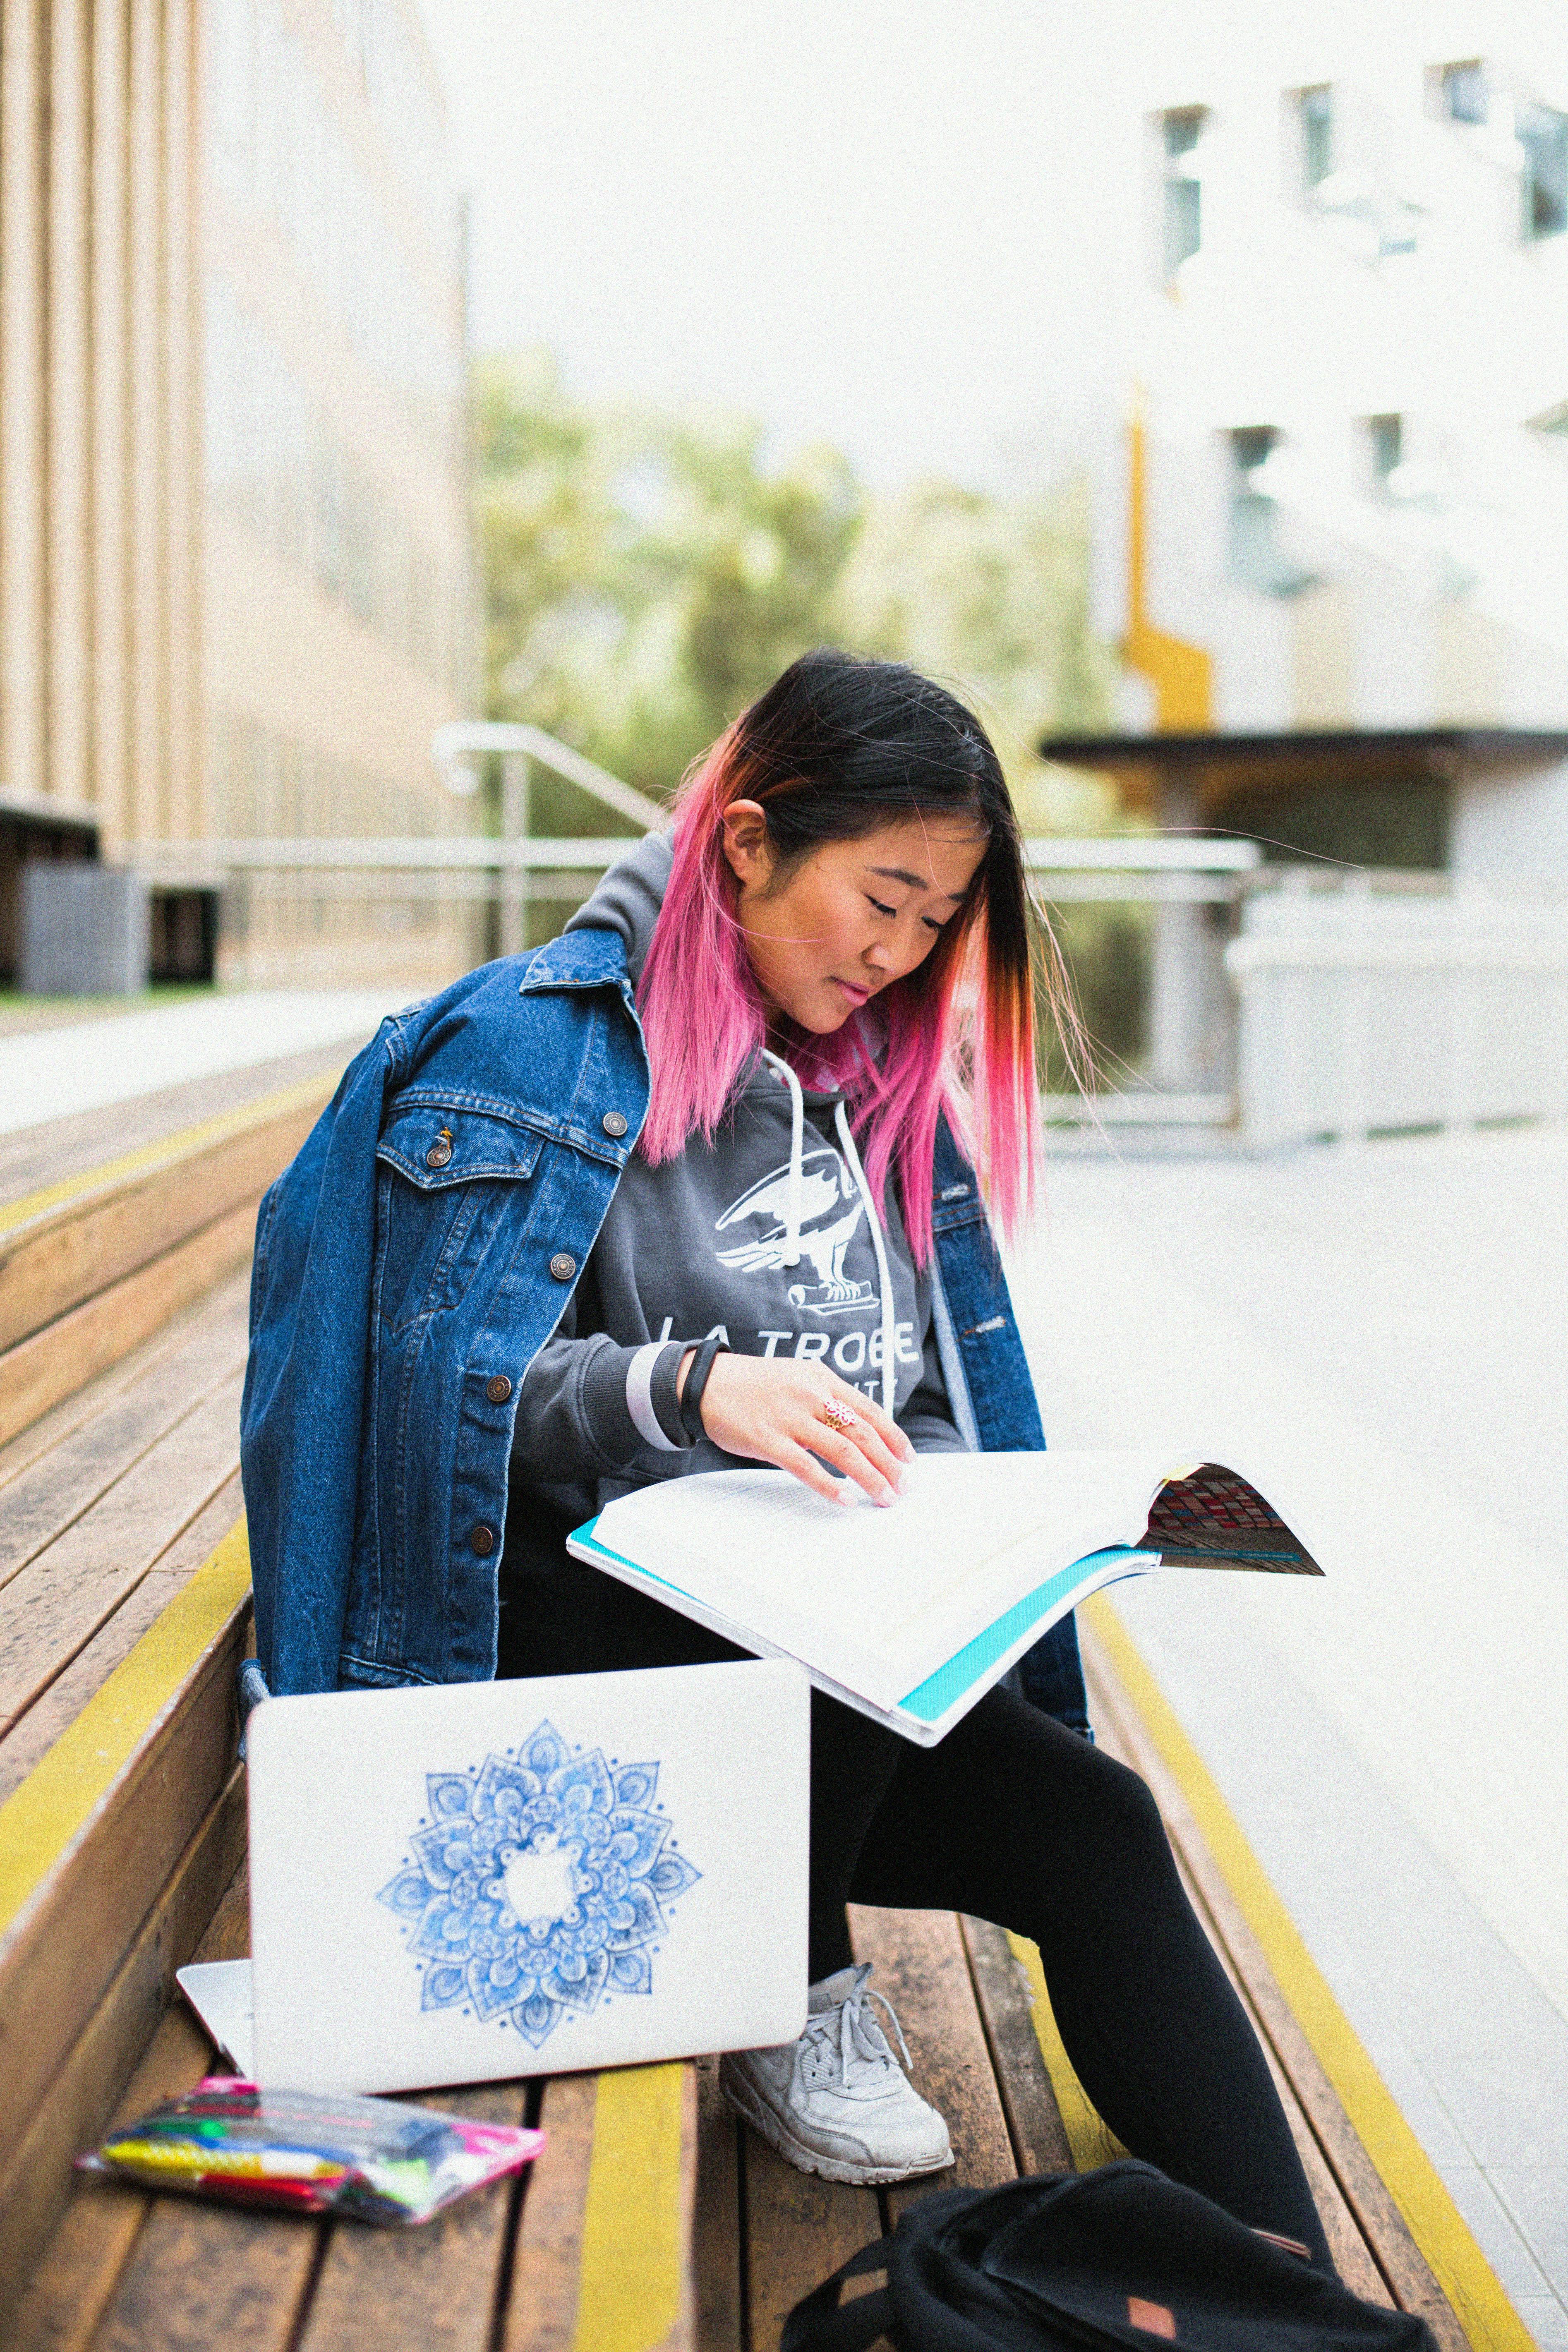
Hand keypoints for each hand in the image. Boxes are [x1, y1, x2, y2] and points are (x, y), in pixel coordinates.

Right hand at [678, 1350, 915, 1506]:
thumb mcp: (798, 1377)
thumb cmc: (755, 1385)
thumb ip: (828, 1397)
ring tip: (885, 1497)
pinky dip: (830, 1485)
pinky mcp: (769, 1439)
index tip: (909, 1459)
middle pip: (863, 1433)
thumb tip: (861, 1427)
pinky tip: (846, 1499)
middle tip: (903, 1487)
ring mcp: (790, 1417)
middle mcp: (811, 1395)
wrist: (707, 1384)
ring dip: (870, 1478)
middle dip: (889, 1463)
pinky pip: (806, 1467)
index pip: (870, 1410)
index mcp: (822, 1379)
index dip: (894, 1437)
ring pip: (843, 1451)